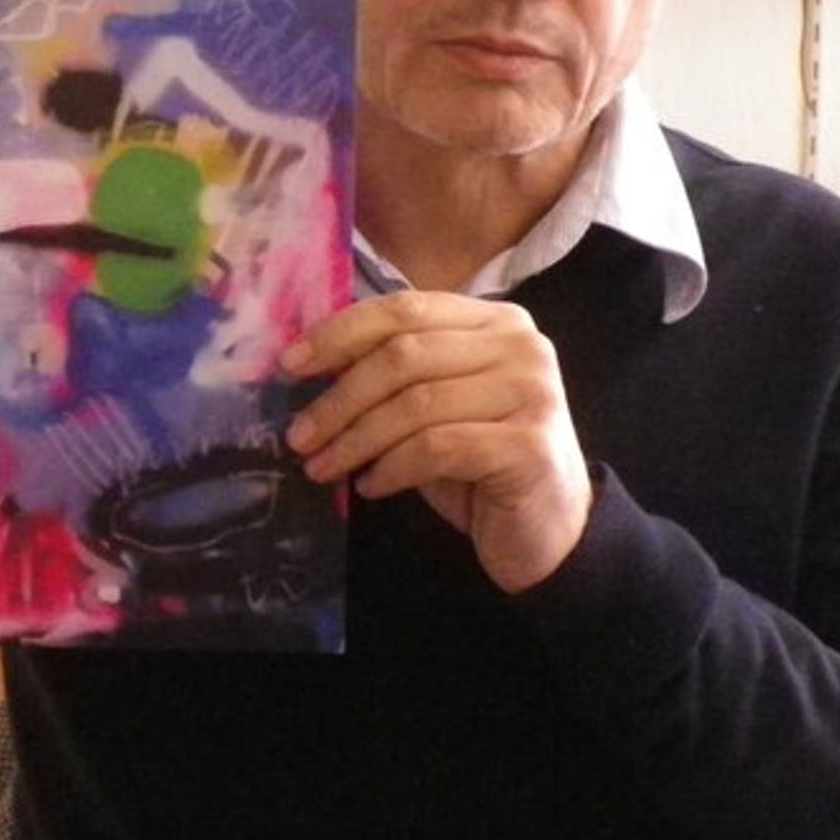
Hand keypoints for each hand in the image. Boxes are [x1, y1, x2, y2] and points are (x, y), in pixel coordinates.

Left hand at [283, 291, 591, 594]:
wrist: (549, 531)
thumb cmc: (480, 465)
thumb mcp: (433, 407)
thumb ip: (393, 375)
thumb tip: (306, 362)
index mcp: (495, 320)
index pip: (405, 308)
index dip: (341, 333)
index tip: (291, 365)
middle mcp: (521, 345)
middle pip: (404, 356)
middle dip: (340, 397)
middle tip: (299, 436)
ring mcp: (531, 391)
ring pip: (415, 404)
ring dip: (355, 439)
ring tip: (321, 468)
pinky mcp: (529, 445)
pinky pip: (436, 448)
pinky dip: (391, 468)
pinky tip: (370, 487)